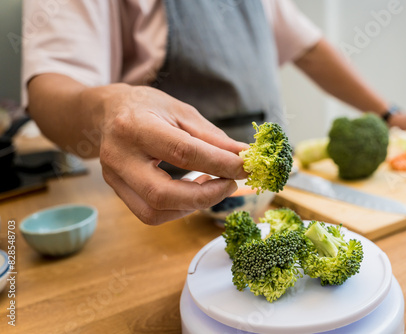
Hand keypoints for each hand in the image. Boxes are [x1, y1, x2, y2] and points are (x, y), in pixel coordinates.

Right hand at [93, 85, 247, 224]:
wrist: (107, 113)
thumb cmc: (147, 108)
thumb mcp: (181, 111)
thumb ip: (212, 137)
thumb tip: (243, 156)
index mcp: (135, 126)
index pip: (182, 152)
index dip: (219, 163)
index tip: (244, 167)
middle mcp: (120, 156)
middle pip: (162, 194)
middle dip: (205, 196)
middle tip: (231, 184)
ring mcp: (114, 177)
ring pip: (154, 211)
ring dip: (193, 206)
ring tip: (214, 186)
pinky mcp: (118, 191)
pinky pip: (150, 214)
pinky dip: (179, 209)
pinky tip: (194, 192)